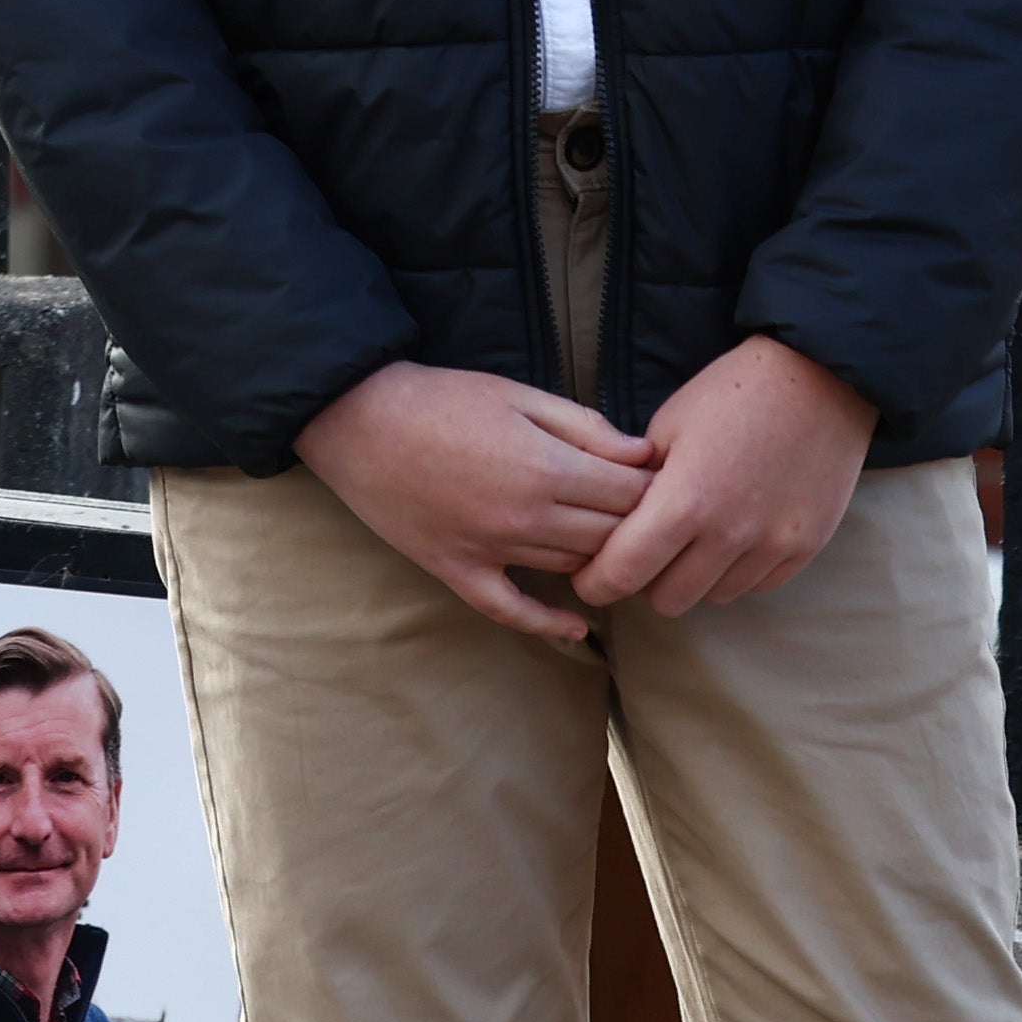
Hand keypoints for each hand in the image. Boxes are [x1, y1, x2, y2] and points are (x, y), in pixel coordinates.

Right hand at [291, 358, 662, 645]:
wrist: (357, 418)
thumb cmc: (440, 398)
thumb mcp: (517, 394)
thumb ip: (584, 425)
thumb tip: (644, 455)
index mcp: (546, 467)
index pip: (631, 494)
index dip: (655, 488)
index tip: (664, 483)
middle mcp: (526, 517)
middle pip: (611, 536)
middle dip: (638, 524)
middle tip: (650, 516)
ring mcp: (491, 549)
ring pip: (573, 570)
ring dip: (600, 561)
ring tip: (619, 548)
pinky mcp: (457, 570)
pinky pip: (510, 610)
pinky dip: (547, 624)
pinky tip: (577, 628)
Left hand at [576, 334, 874, 617]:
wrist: (818, 380)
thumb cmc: (730, 394)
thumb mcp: (666, 427)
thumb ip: (639, 482)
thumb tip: (618, 523)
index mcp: (684, 500)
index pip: (625, 572)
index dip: (596, 583)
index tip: (587, 579)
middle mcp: (729, 534)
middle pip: (668, 599)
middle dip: (645, 582)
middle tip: (641, 555)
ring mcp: (773, 546)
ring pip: (714, 597)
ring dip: (693, 579)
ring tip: (689, 542)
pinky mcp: (806, 548)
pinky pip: (756, 586)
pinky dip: (734, 573)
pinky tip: (729, 539)